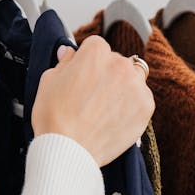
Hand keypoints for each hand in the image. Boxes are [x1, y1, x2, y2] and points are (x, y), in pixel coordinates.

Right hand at [32, 36, 154, 166]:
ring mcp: (136, 85)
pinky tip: (113, 116)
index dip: (86, 60)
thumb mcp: (48, 81)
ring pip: (132, 77)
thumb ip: (64, 62)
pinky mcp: (146, 106)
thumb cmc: (55, 117)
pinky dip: (130, 104)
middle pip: (116, 61)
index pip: (95, 45)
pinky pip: (141, 98)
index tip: (82, 72)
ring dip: (122, 86)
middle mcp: (120, 64)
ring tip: (103, 105)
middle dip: (105, 72)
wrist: (68, 149)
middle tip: (90, 93)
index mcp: (95, 53)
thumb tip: (69, 53)